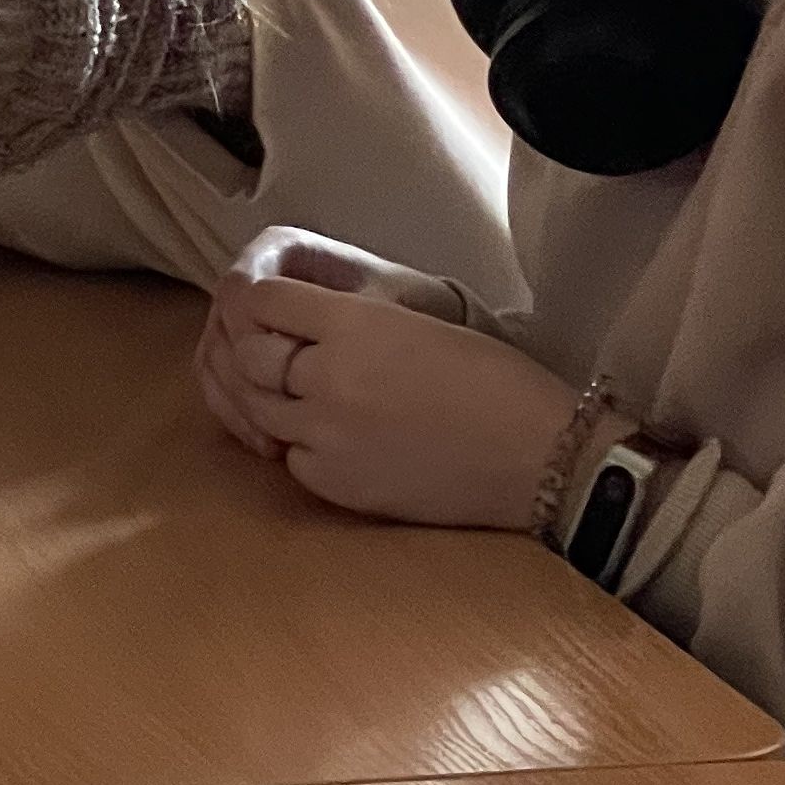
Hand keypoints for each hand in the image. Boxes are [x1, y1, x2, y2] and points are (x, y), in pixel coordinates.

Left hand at [195, 271, 573, 526]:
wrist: (535, 453)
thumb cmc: (493, 380)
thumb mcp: (415, 322)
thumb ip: (349, 324)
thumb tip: (299, 327)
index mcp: (355, 323)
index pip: (264, 300)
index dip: (262, 304)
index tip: (274, 313)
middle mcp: (329, 376)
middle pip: (248, 357)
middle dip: (257, 355)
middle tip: (281, 358)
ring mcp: (328, 436)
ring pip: (261, 411)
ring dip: (273, 403)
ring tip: (305, 400)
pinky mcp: (338, 485)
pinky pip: (292, 461)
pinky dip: (301, 450)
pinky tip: (334, 443)